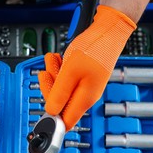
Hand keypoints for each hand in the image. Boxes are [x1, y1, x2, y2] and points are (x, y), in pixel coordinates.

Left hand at [38, 5, 135, 129]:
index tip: (42, 109)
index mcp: (84, 99)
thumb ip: (59, 94)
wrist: (110, 30)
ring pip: (62, 89)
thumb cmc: (95, 48)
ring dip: (53, 75)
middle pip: (60, 103)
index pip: (65, 122)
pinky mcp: (85, 77)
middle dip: (50, 87)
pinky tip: (58, 59)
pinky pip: (68, 79)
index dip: (52, 119)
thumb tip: (51, 112)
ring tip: (51, 60)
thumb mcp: (70, 72)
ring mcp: (86, 86)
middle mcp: (86, 96)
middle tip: (45, 72)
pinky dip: (60, 70)